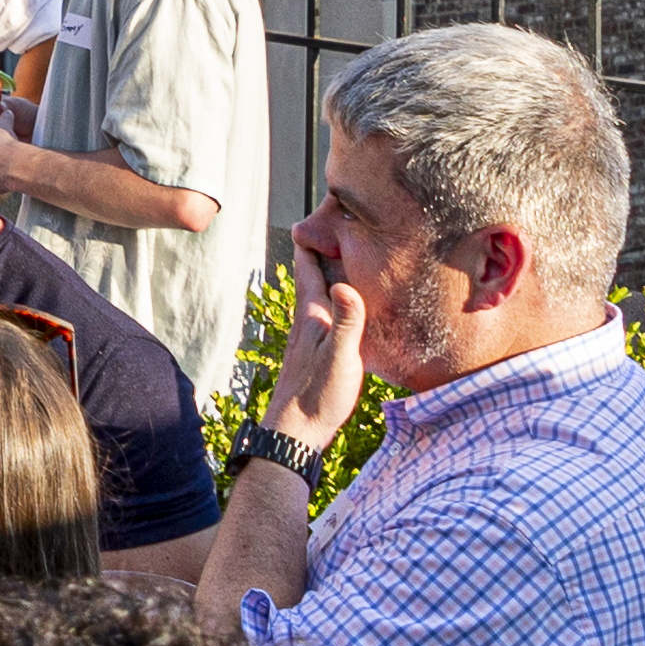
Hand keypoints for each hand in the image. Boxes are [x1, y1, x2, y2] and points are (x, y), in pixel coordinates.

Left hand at [263, 241, 371, 463]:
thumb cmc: (316, 396)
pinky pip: (328, 314)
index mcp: (311, 313)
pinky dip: (337, 300)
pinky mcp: (316, 352)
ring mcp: (310, 336)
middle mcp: (307, 319)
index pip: (309, 264)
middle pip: (315, 274)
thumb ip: (347, 322)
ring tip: (349, 257)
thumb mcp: (340, 357)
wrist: (294, 433)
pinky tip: (348, 307)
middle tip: (342, 225)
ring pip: (320, 294)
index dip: (314, 238)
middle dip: (325, 250)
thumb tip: (345, 284)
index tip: (324, 212)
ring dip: (331, 274)